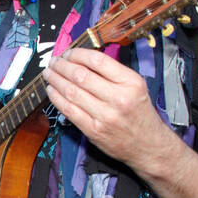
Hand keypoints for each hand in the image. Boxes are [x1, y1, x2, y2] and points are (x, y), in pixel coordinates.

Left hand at [42, 47, 169, 168]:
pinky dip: (56, 98)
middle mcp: (119, 98)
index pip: (98, 61)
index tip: (68, 53)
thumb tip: (82, 59)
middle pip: (81, 75)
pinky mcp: (93, 130)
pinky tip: (51, 90)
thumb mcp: (136, 87)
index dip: (77, 54)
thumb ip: (113, 73)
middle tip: (54, 62)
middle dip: (62, 66)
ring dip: (55, 80)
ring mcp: (105, 116)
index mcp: (131, 83)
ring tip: (49, 74)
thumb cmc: (139, 113)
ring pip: (71, 92)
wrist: (148, 145)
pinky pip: (68, 110)